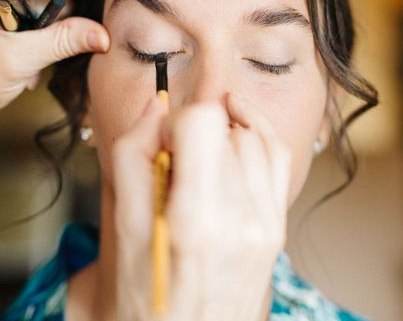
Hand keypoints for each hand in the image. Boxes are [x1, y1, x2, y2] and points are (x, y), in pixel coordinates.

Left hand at [0, 0, 139, 129]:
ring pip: (59, 1)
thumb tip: (104, 33)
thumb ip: (59, 43)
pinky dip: (68, 34)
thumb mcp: (13, 62)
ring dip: (76, 16)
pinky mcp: (25, 27)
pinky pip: (57, 22)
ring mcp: (14, 9)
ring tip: (74, 31)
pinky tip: (54, 56)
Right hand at [112, 93, 291, 320]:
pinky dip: (256, 137)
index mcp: (197, 220)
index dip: (175, 122)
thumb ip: (132, 157)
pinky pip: (277, 157)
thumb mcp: (125, 229)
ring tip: (199, 158)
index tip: (162, 144)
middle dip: (195, 131)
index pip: (203, 122)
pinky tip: (237, 133)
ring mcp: (266, 223)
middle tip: (175, 160)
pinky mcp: (278, 225)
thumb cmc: (149, 297)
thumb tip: (154, 105)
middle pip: (226, 128)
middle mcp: (241, 218)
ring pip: (252, 137)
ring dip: (223, 134)